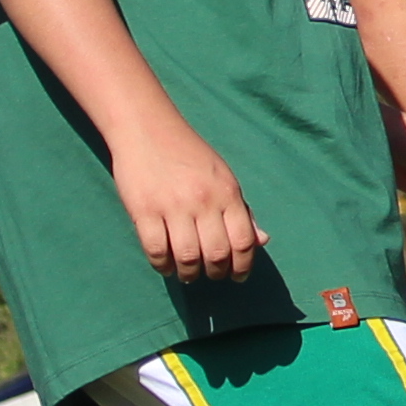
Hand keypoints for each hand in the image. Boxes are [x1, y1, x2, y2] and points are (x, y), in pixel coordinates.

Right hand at [109, 129, 261, 279]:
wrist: (148, 128)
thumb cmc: (189, 155)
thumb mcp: (223, 177)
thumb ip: (242, 211)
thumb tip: (262, 241)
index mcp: (227, 192)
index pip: (243, 241)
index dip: (243, 266)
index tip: (237, 277)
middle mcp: (203, 201)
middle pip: (216, 254)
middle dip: (215, 273)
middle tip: (210, 275)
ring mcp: (172, 206)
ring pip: (187, 257)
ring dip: (189, 273)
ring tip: (187, 274)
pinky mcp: (143, 211)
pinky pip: (156, 251)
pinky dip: (162, 265)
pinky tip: (166, 265)